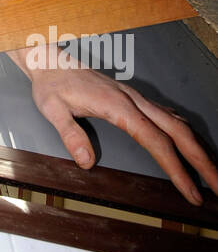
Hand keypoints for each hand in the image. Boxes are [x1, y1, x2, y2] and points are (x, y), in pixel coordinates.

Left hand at [8, 48, 217, 206]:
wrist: (50, 60)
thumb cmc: (51, 84)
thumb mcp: (52, 110)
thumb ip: (70, 134)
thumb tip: (86, 162)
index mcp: (118, 106)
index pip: (156, 141)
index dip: (176, 168)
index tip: (190, 191)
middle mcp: (134, 101)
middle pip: (179, 132)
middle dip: (202, 161)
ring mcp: (136, 98)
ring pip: (178, 123)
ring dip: (198, 149)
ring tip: (212, 174)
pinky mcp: (134, 99)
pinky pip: (169, 116)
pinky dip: (186, 134)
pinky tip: (192, 146)